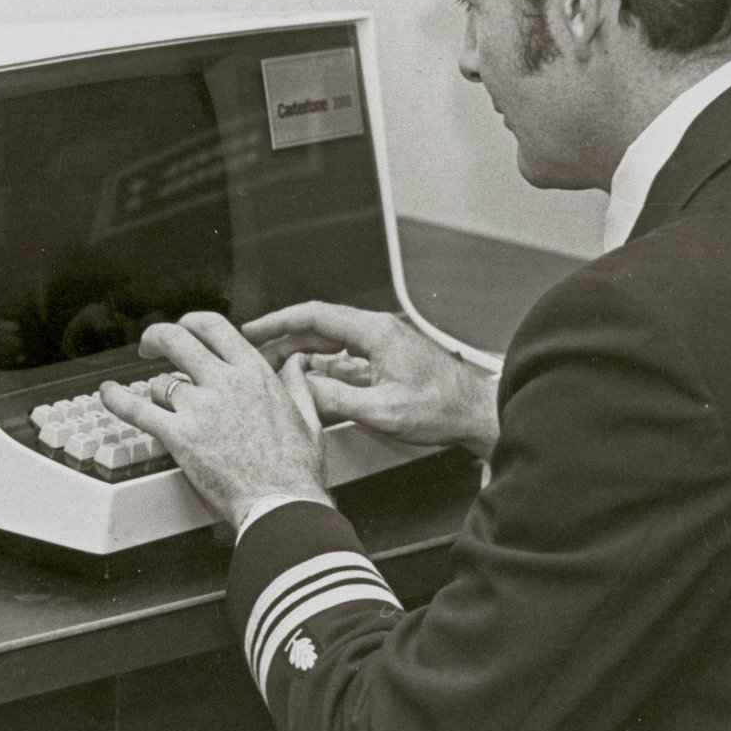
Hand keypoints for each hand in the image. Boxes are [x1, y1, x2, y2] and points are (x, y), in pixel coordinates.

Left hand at [99, 311, 333, 527]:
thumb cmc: (296, 469)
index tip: (182, 329)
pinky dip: (118, 399)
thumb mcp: (308, 417)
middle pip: (177, 340)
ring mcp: (199, 408)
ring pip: (160, 381)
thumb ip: (297, 384)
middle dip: (157, 338)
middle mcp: (224, 383)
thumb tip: (297, 364)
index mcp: (254, 373)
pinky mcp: (178, 436)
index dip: (190, 323)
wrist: (281, 503)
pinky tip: (107, 394)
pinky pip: (138, 409)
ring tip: (157, 401)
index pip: (213, 326)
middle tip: (150, 346)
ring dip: (155, 390)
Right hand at [244, 303, 499, 460]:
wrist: (477, 414)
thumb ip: (337, 398)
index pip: (314, 316)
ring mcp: (382, 344)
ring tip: (274, 369)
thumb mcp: (383, 411)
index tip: (253, 331)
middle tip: (255, 355)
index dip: (278, 322)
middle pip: (318, 327)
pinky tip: (309, 382)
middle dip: (282, 340)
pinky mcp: (386, 360)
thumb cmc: (443, 409)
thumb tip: (302, 390)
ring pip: (330, 342)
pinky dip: (321, 366)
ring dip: (301, 354)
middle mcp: (378, 331)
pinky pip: (344, 357)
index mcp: (375, 333)